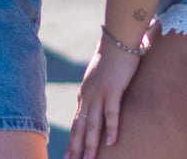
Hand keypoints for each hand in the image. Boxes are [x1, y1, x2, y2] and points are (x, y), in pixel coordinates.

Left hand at [66, 40, 142, 158]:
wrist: (117, 38)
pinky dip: (111, 129)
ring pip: (92, 124)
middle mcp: (88, 95)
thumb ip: (100, 86)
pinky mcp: (113, 90)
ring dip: (90, 144)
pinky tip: (111, 143)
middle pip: (80, 126)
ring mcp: (99, 93)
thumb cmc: (113, 55)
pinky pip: (111, 113)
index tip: (68, 155)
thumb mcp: (102, 75)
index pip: (77, 121)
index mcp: (85, 93)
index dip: (73, 139)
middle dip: (75, 147)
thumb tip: (104, 93)